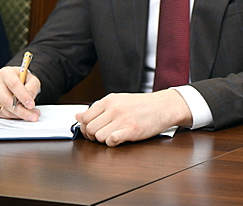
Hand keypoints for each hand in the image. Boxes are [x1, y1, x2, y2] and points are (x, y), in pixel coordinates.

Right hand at [0, 66, 40, 120]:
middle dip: (21, 110)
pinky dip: (11, 116)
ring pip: (3, 109)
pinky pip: (0, 114)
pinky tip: (20, 114)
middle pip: (6, 100)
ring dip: (18, 115)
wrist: (15, 82)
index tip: (31, 104)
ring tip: (31, 115)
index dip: (23, 96)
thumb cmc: (23, 80)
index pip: (13, 85)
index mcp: (6, 73)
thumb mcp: (32, 80)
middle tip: (33, 116)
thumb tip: (29, 98)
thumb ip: (32, 87)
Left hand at [76, 90, 191, 146]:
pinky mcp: (132, 130)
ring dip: (104, 140)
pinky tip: (120, 138)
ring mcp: (123, 119)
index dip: (86, 127)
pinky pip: (111, 141)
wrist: (164, 106)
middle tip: (104, 135)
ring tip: (114, 135)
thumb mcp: (118, 101)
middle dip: (93, 136)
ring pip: (99, 137)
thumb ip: (98, 109)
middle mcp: (114, 109)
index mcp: (109, 100)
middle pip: (90, 129)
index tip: (93, 129)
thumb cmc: (142, 105)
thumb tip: (77, 115)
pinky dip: (112, 142)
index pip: (84, 117)